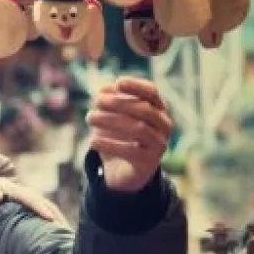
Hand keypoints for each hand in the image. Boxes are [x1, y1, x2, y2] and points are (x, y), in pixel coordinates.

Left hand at [0, 175, 69, 227]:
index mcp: (18, 191)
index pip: (32, 199)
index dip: (41, 208)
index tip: (50, 218)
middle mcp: (29, 194)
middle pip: (47, 205)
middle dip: (57, 216)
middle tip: (65, 232)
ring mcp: (33, 199)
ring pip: (49, 208)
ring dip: (59, 219)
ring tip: (66, 234)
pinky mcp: (33, 205)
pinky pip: (47, 212)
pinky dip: (55, 220)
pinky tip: (60, 232)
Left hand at [86, 78, 173, 193]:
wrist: (124, 171)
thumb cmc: (119, 137)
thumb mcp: (112, 118)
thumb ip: (109, 102)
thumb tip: (103, 90)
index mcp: (158, 110)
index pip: (152, 93)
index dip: (137, 86)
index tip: (118, 82)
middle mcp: (164, 126)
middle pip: (144, 109)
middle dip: (119, 103)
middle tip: (96, 102)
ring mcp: (159, 144)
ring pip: (138, 129)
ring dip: (110, 121)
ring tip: (89, 118)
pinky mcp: (148, 162)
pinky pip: (130, 151)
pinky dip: (109, 144)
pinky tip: (92, 141)